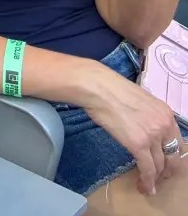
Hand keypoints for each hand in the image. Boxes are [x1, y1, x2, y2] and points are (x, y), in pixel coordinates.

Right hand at [83, 66, 184, 194]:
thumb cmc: (110, 88)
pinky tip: (143, 186)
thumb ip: (148, 115)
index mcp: (166, 113)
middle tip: (158, 178)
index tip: (164, 163)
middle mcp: (164, 125)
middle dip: (167, 171)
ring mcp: (152, 136)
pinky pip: (147, 169)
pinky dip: (147, 181)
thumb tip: (143, 124)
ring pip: (160, 165)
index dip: (171, 156)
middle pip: (173, 157)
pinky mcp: (138, 145)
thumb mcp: (139, 100)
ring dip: (155, 179)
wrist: (97, 87)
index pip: (176, 142)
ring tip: (149, 185)